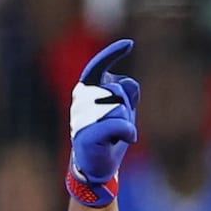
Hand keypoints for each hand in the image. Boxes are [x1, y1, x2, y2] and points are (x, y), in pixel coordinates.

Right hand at [67, 39, 139, 206]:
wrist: (98, 166)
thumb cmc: (111, 135)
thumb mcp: (124, 109)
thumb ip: (127, 92)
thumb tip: (128, 84)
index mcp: (86, 90)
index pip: (98, 67)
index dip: (112, 54)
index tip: (129, 44)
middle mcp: (80, 99)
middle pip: (119, 90)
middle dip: (127, 107)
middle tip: (117, 124)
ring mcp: (81, 117)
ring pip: (120, 108)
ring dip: (126, 123)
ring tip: (114, 135)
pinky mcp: (87, 135)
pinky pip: (119, 125)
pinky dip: (128, 132)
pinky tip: (127, 139)